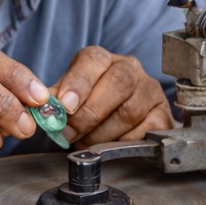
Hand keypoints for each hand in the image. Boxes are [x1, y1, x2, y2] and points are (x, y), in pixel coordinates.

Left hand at [51, 46, 172, 145]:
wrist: (122, 121)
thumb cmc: (92, 106)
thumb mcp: (69, 97)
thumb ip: (56, 99)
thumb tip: (43, 108)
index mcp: (104, 59)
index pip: (94, 60)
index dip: (79, 82)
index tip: (65, 104)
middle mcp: (131, 69)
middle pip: (118, 84)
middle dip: (90, 113)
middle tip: (70, 132)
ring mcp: (150, 91)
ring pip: (129, 111)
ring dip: (102, 132)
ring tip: (86, 142)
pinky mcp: (162, 116)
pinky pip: (144, 131)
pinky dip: (123, 143)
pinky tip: (110, 145)